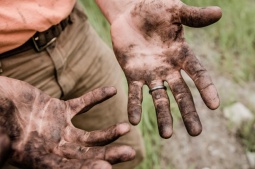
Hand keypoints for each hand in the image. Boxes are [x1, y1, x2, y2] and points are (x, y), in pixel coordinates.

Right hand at [0, 76, 134, 168]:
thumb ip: (4, 150)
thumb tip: (4, 158)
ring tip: (126, 128)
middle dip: (108, 155)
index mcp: (39, 159)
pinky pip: (82, 104)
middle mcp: (53, 147)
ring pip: (89, 135)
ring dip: (108, 132)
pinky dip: (96, 97)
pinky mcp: (60, 110)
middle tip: (130, 154)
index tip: (106, 168)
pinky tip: (112, 90)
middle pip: (86, 155)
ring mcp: (58, 129)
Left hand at [109, 0, 221, 137]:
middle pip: (181, 93)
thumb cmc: (154, 9)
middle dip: (188, 112)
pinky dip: (134, 106)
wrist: (128, 11)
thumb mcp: (175, 11)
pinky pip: (134, 93)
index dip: (206, 88)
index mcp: (182, 54)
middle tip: (196, 133)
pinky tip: (134, 121)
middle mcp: (168, 68)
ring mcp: (151, 73)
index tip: (215, 105)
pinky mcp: (132, 74)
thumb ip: (194, 16)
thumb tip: (219, 12)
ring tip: (166, 135)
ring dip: (163, 116)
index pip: (198, 73)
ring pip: (159, 98)